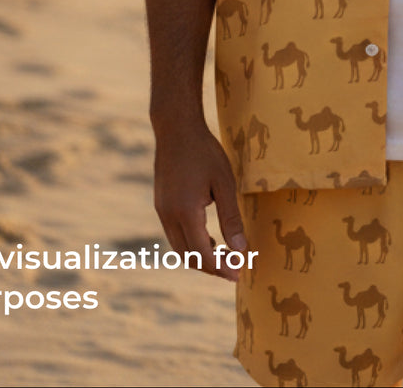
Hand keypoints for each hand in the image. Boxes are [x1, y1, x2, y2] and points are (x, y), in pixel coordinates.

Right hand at [153, 119, 247, 280]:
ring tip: (225, 257)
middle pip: (189, 257)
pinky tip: (209, 239)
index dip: (222, 268)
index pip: (203, 254)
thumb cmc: (205, 152)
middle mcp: (169, 216)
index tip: (240, 274)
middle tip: (236, 269)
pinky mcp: (161, 205)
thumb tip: (241, 250)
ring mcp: (162, 211)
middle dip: (212, 267)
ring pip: (180, 248)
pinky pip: (175, 235)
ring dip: (201, 257)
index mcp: (186, 213)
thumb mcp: (224, 183)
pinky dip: (192, 244)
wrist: (176, 129)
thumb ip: (231, 218)